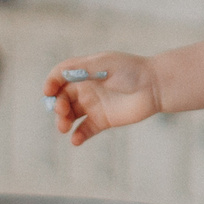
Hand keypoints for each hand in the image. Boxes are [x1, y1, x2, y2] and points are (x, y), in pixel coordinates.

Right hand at [44, 52, 160, 144]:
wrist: (155, 87)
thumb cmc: (131, 70)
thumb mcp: (105, 64)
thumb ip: (82, 69)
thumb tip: (59, 75)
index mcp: (84, 71)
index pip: (60, 76)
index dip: (51, 83)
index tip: (48, 92)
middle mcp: (86, 88)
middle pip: (62, 98)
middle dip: (57, 105)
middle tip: (62, 111)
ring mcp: (94, 105)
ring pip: (70, 115)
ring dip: (63, 121)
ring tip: (64, 128)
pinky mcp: (103, 120)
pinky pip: (85, 130)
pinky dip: (78, 135)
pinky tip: (76, 140)